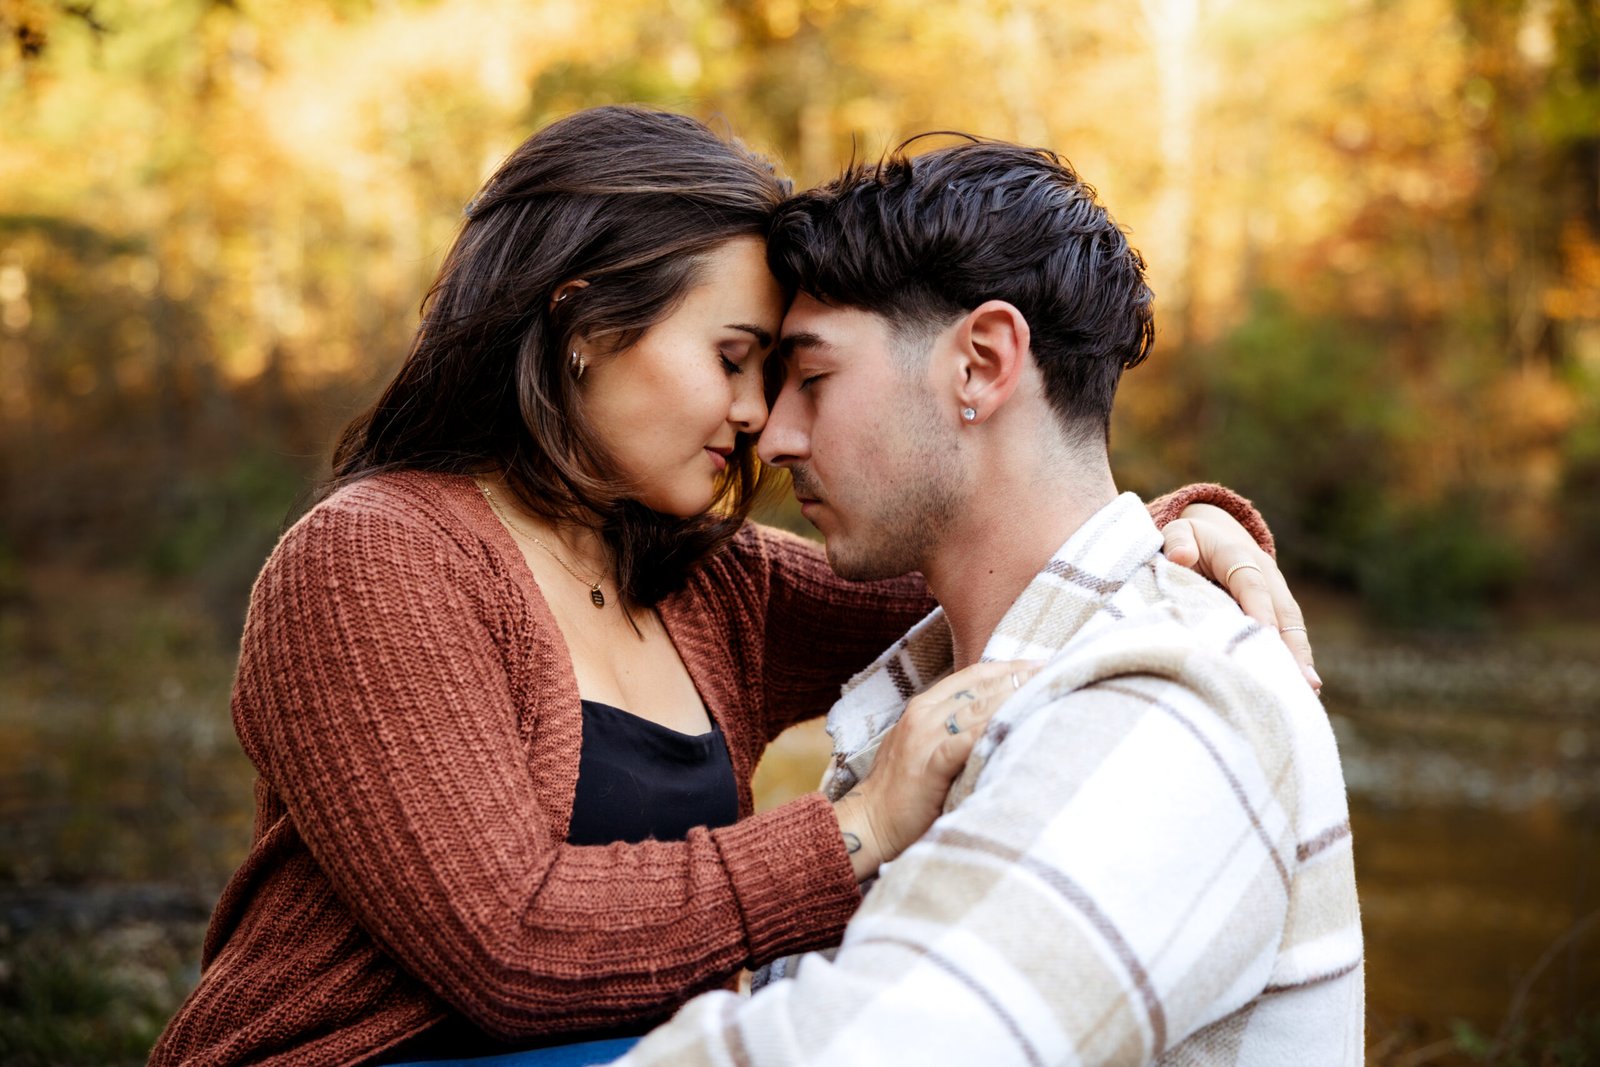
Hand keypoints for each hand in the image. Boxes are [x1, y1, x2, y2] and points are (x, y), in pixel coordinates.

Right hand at [832, 659, 1041, 880]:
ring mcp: (925, 737)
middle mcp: (924, 714)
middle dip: (1020, 677)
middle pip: (980, 687)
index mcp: (923, 706)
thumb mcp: (923, 746)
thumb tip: (992, 719)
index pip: (972, 676)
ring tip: (1046, 692)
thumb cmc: (902, 789)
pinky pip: (966, 741)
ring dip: (1014, 699)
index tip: (1040, 663)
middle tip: (1055, 671)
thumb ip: (950, 728)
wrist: (870, 821)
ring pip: (977, 708)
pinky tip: (1018, 725)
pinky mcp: (930, 763)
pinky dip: (992, 731)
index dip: (1008, 667)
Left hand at [1161, 502, 1320, 691]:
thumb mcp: (1179, 531)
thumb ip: (1177, 540)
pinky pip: (1288, 636)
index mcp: (1239, 555)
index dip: (1258, 607)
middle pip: (1283, 611)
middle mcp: (1266, 575)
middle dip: (1292, 644)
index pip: (1251, 583)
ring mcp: (1275, 595)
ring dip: (1299, 657)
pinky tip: (1299, 689)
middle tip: (1300, 677)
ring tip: (1308, 690)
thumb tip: (1181, 556)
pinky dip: (1293, 660)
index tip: (1264, 633)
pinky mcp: (1275, 612)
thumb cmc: (1191, 540)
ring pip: (1292, 626)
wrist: (1214, 535)